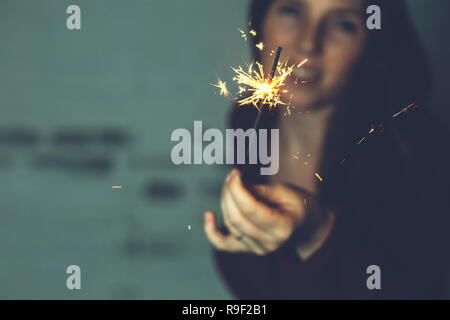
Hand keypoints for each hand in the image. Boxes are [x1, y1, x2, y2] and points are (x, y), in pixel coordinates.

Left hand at [204, 169, 334, 257]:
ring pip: (229, 224)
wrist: (305, 225)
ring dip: (225, 201)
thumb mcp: (285, 192)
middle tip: (232, 176)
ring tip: (230, 184)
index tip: (235, 172)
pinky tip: (208, 215)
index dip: (237, 188)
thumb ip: (259, 191)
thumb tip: (235, 184)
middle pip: (236, 217)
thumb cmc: (297, 203)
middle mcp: (268, 243)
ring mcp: (257, 249)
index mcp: (282, 227)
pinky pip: (223, 244)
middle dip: (229, 192)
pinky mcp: (247, 248)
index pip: (250, 209)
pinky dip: (211, 231)